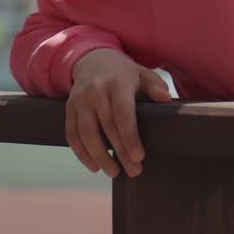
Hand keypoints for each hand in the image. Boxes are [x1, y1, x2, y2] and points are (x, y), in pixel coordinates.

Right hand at [66, 48, 171, 177]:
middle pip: (107, 127)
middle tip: (134, 171)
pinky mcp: (69, 108)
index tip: (139, 157)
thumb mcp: (142, 74)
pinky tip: (93, 166)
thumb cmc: (124, 74)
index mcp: (117, 83)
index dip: (130, 136)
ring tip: (114, 172)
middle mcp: (96, 91)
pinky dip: (81, 153)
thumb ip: (155, 85)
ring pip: (86, 133)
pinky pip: (72, 134)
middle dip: (120, 152)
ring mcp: (79, 100)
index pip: (123, 113)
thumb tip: (165, 98)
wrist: (93, 60)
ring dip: (99, 156)